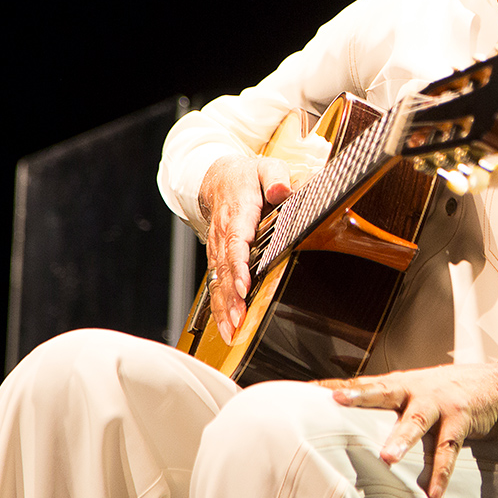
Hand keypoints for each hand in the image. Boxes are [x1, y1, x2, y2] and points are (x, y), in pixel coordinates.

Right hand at [198, 155, 291, 343]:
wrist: (216, 178)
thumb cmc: (245, 176)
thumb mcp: (265, 166)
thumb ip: (276, 176)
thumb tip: (282, 190)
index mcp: (238, 212)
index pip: (237, 241)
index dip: (239, 266)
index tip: (245, 286)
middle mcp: (223, 233)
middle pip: (225, 269)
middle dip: (231, 298)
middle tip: (240, 322)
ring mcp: (217, 248)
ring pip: (218, 281)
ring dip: (224, 308)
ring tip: (232, 332)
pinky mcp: (217, 258)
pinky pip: (216, 284)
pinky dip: (219, 308)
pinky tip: (226, 328)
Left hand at [317, 362, 497, 497]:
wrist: (494, 382)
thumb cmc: (445, 390)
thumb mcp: (413, 388)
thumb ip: (385, 399)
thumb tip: (346, 410)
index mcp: (400, 383)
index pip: (364, 382)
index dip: (339, 385)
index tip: (311, 389)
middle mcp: (415, 390)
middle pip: (384, 390)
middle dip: (361, 395)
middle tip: (338, 401)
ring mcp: (439, 403)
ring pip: (417, 421)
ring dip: (402, 439)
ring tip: (387, 458)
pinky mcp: (460, 419)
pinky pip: (448, 449)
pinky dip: (441, 473)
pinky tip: (434, 494)